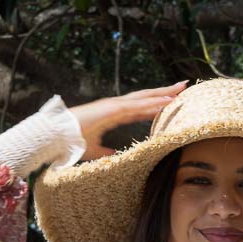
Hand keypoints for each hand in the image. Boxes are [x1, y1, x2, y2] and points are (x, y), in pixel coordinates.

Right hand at [68, 81, 188, 159]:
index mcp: (114, 114)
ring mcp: (114, 105)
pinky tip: (167, 102)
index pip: (140, 108)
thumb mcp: (94, 149)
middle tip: (183, 87)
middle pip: (146, 97)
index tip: (171, 102)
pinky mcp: (112, 109)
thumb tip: (114, 154)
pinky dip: (153, 103)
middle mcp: (116, 106)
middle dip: (164, 92)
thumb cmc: (73, 141)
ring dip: (164, 94)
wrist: (59, 136)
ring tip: (181, 89)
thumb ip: (106, 150)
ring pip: (145, 98)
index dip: (155, 104)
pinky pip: (137, 106)